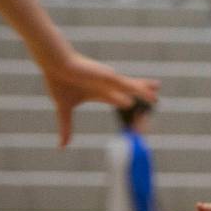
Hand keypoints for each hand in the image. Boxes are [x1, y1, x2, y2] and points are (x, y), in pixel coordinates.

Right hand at [40, 51, 159, 146]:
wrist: (54, 64)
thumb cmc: (58, 81)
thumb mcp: (64, 108)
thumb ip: (66, 127)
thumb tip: (63, 146)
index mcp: (98, 92)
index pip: (116, 99)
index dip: (124, 102)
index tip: (132, 105)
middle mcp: (106, 86)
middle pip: (128, 90)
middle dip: (141, 93)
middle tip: (155, 97)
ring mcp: (108, 80)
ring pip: (130, 86)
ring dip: (144, 90)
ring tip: (156, 93)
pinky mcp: (107, 76)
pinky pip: (124, 85)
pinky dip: (135, 90)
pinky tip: (146, 95)